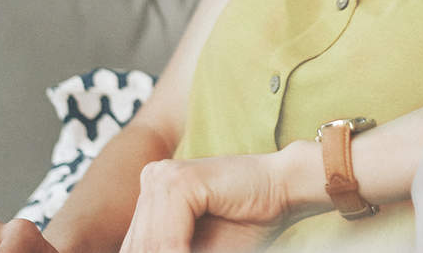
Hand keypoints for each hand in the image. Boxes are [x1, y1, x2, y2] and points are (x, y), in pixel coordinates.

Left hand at [119, 141, 325, 252]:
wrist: (283, 189)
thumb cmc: (247, 222)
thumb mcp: (200, 246)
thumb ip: (171, 251)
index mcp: (153, 191)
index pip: (138, 242)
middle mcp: (152, 178)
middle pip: (140, 242)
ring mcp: (162, 176)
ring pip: (151, 243)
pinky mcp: (180, 181)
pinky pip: (166, 237)